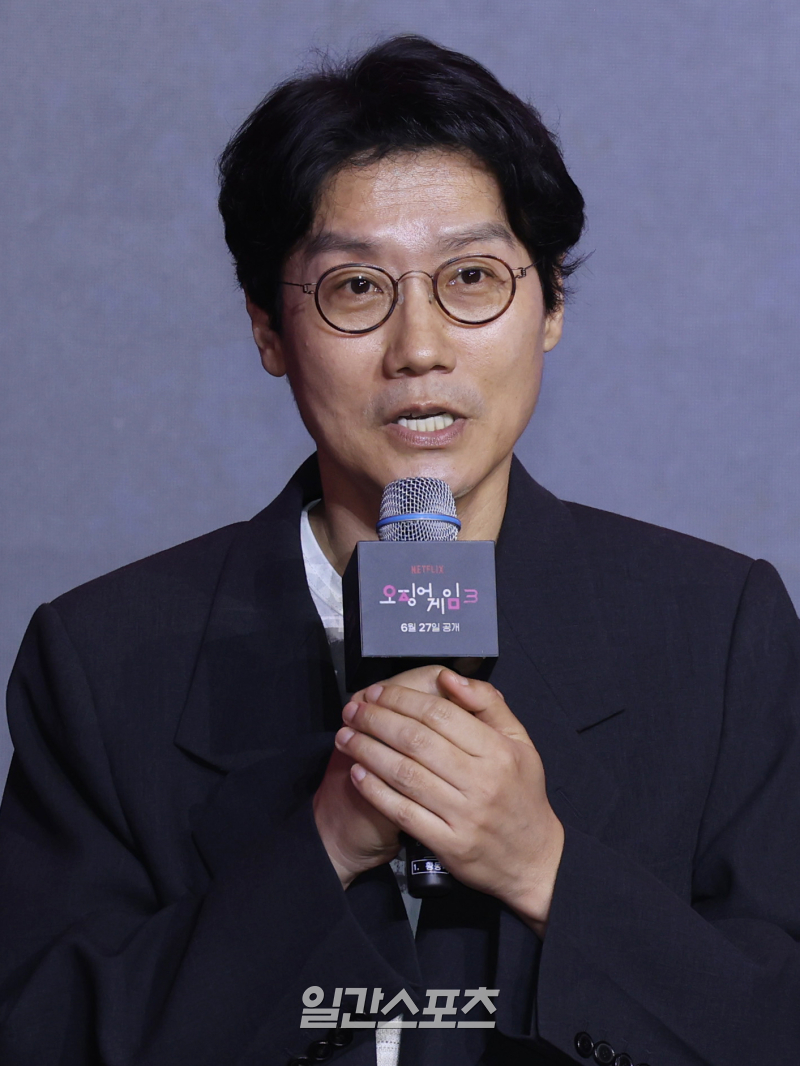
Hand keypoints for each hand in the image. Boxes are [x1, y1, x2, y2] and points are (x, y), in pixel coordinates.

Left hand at [334, 667, 563, 934]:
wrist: (534, 860)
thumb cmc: (521, 794)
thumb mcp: (520, 742)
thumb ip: (487, 704)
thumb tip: (450, 677)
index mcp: (498, 751)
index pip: (440, 714)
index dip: (402, 699)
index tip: (377, 692)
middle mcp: (481, 781)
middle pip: (417, 741)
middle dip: (377, 720)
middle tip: (353, 709)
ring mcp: (464, 815)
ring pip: (405, 774)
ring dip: (368, 751)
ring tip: (346, 736)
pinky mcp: (448, 844)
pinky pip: (403, 812)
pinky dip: (376, 791)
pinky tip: (357, 773)